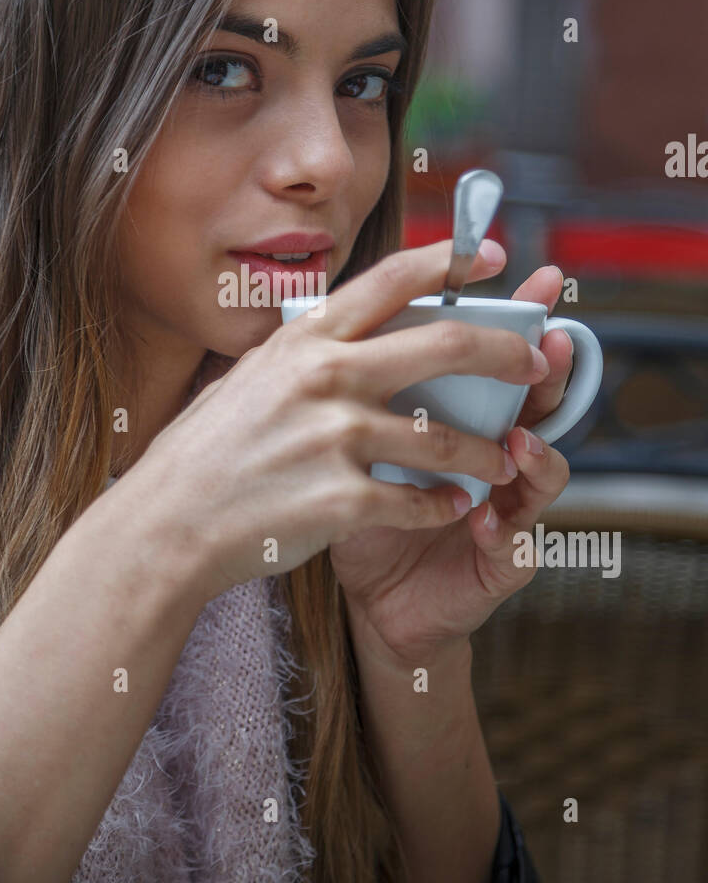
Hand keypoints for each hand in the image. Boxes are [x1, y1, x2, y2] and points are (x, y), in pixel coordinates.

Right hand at [114, 238, 548, 603]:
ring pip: (446, 436)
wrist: (166, 524)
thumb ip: (307, 351)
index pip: (391, 281)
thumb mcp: (253, 375)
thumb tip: (353, 327)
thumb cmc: (207, 451)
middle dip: (505, 350)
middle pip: (444, 345)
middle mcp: (324, 376)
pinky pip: (420, 500)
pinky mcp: (341, 498)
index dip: (451, 262)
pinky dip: (445, 506)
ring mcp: (333, 437)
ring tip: (501, 463)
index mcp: (305, 338)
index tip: (495, 257)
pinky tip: (453, 508)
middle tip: (535, 362)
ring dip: (485, 452)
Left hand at [330, 261, 572, 667]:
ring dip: (536, 455)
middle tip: (547, 348)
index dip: (516, 322)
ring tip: (518, 442)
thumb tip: (334, 313)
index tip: (532, 283)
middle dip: (548, 375)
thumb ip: (362, 388)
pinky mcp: (499, 563)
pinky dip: (504, 531)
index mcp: (462, 418)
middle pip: (536, 405)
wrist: (366, 599)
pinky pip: (516, 545)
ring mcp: (505, 507)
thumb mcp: (353, 440)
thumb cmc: (359, 510)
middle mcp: (493, 455)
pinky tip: (486, 520)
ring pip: (544, 473)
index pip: (493, 363)